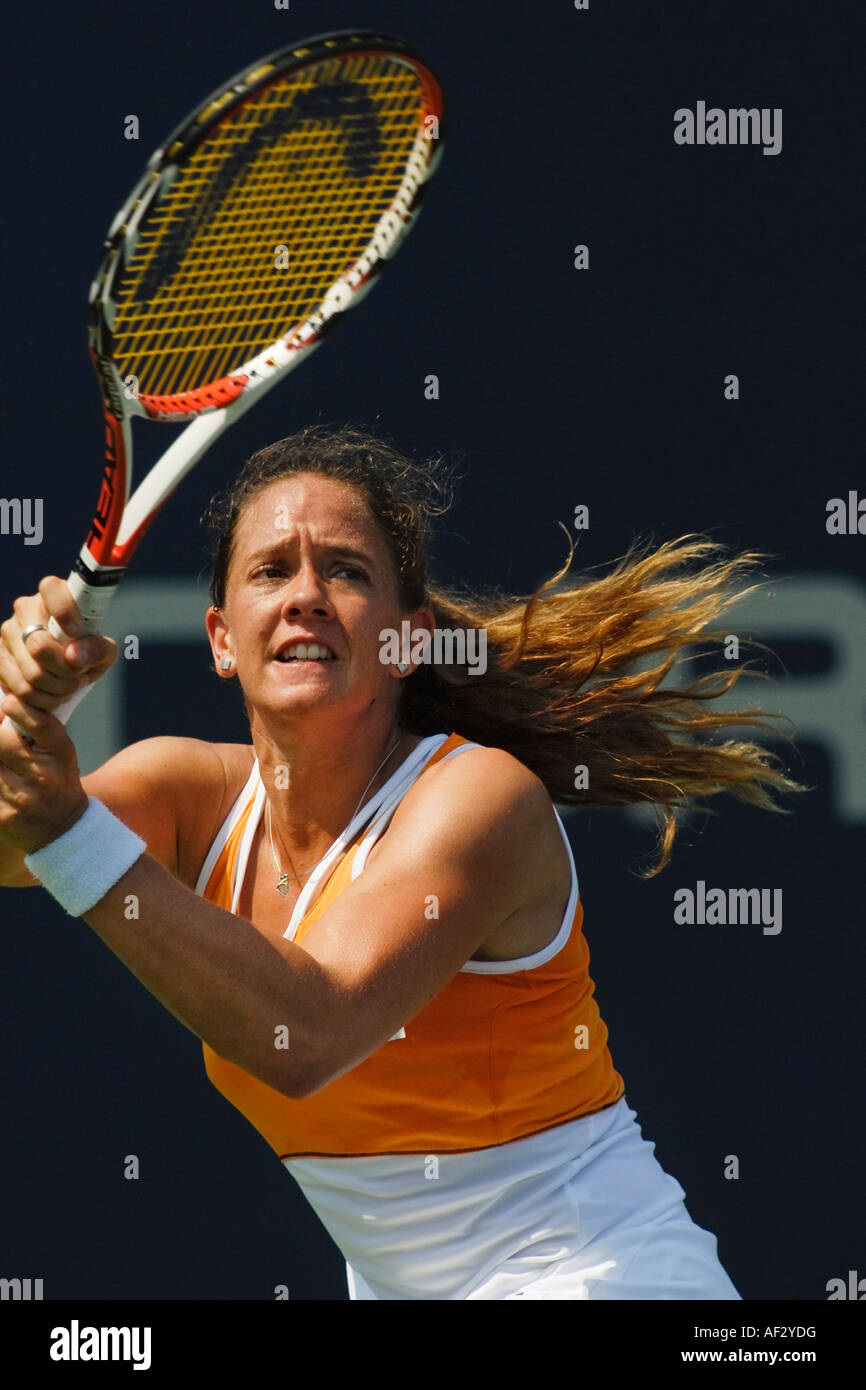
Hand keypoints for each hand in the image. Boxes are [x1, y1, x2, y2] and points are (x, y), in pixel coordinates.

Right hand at [0, 576, 117, 711]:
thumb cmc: (85, 651)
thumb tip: (75, 656)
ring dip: (56, 690)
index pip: (52, 589)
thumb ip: (98, 649)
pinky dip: (42, 700)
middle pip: (40, 646)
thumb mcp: (103, 651)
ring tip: (69, 687)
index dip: (64, 611)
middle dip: (66, 671)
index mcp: (53, 595)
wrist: (64, 667)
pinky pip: (20, 689)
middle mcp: (25, 609)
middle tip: (78, 676)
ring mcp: (8, 633)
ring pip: (31, 673)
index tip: (77, 633)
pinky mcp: (0, 659)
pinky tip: (54, 696)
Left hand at [0, 693, 87, 852]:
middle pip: (0, 742)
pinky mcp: (2, 816)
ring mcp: (21, 798)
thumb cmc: (55, 778)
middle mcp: (43, 776)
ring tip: (4, 763)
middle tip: (1, 743)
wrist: (62, 828)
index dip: (18, 708)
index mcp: (59, 753)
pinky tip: (0, 778)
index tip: (7, 704)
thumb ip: (33, 728)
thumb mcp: (57, 750)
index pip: (39, 723)